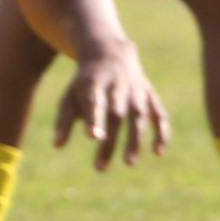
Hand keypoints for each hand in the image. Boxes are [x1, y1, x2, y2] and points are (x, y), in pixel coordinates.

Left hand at [51, 43, 169, 171]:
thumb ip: (63, 120)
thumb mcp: (70, 95)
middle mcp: (118, 86)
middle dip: (111, 140)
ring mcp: (136, 91)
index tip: (93, 137)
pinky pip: (159, 114)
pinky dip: (161, 132)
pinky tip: (158, 152)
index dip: (95, 119)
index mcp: (95, 84)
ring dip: (135, 140)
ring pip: (139, 116)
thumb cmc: (85, 83)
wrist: (110, 53)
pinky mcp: (149, 95)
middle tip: (101, 168)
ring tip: (129, 163)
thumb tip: (57, 145)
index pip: (95, 102)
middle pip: (116, 114)